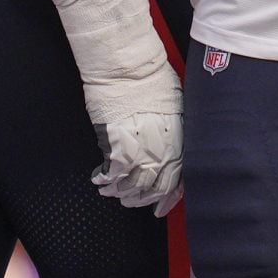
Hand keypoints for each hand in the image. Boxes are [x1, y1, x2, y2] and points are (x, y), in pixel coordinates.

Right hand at [90, 83, 184, 215]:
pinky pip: (111, 175)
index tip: (158, 208)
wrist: (129, 69)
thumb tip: (168, 145)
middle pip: (151, 189)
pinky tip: (99, 180)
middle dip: (140, 198)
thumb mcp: (175, 107)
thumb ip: (173, 132)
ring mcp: (139, 153)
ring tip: (111, 191)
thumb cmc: (152, 79)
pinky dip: (104, 180)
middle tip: (130, 200)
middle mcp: (161, 153)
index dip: (165, 198)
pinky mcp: (117, 149)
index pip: (174, 182)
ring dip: (120, 192)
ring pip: (130, 186)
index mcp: (178, 143)